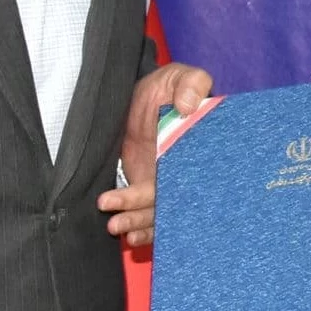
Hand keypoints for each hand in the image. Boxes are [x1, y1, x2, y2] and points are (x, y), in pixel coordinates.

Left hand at [98, 59, 214, 247]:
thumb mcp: (179, 76)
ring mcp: (165, 181)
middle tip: (120, 221)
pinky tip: (126, 234)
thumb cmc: (165, 87)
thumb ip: (191, 83)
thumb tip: (187, 107)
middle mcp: (183, 171)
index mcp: (196, 147)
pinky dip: (139, 226)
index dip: (178, 191)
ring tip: (115, 226)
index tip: (151, 196)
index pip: (195, 174)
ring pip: (156, 210)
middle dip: (147, 216)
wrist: (138, 96)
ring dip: (136, 221)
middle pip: (171, 201)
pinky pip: (147, 212)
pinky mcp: (147, 186)